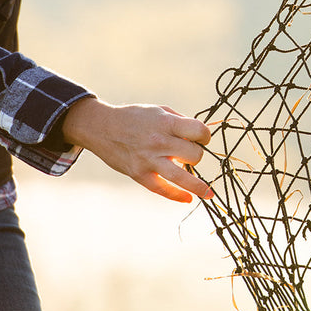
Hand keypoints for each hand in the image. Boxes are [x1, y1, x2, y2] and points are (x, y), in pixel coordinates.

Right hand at [62, 97, 213, 202]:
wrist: (101, 127)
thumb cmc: (135, 117)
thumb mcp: (160, 111)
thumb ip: (181, 122)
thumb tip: (201, 136)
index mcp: (166, 123)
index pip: (199, 131)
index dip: (205, 135)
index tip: (202, 138)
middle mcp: (158, 142)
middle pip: (194, 154)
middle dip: (197, 154)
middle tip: (189, 153)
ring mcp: (148, 160)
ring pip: (180, 177)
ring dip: (197, 187)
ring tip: (208, 193)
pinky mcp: (138, 173)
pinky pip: (160, 189)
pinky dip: (175, 195)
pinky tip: (187, 199)